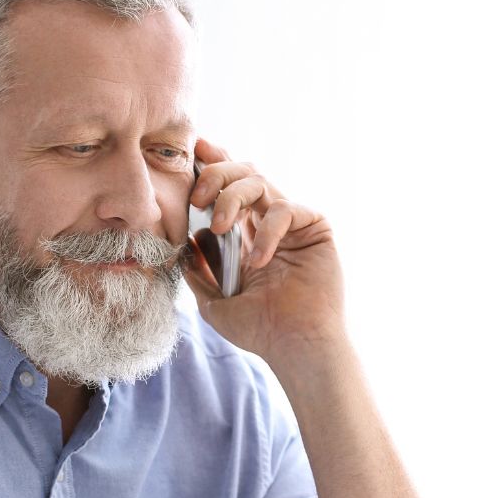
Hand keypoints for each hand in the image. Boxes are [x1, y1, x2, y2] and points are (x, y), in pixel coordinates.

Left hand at [185, 138, 345, 363]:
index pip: (229, 186)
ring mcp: (293, 222)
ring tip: (219, 227)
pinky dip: (266, 231)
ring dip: (231, 197)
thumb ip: (197, 270)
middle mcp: (269, 221)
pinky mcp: (316, 226)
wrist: (294, 346)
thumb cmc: (260, 329)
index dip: (213, 163)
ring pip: (260, 181)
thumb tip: (182, 242)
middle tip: (197, 198)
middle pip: (243, 172)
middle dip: (215, 175)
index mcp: (246, 232)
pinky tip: (258, 261)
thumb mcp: (213, 300)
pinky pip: (285, 209)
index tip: (193, 151)